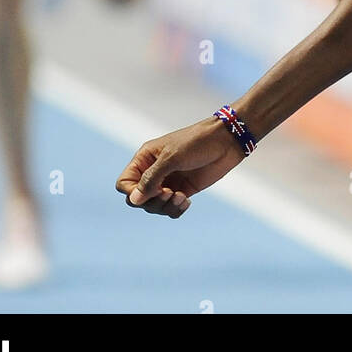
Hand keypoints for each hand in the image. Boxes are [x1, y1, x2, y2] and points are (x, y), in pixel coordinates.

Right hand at [115, 118, 243, 216]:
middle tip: (169, 194)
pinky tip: (187, 202)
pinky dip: (175, 210)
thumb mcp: (172, 158)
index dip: (133, 193)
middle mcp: (153, 172)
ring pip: (154, 206)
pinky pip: (170, 209)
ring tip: (181, 198)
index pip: (124, 184)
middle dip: (152, 202)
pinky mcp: (183, 190)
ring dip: (165, 207)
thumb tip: (134, 200)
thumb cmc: (197, 142)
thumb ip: (151, 179)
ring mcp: (168, 182)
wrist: (226, 141)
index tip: (152, 191)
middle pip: (138, 199)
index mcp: (145, 159)